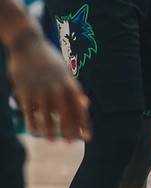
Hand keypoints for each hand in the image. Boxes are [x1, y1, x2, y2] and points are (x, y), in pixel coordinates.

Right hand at [6, 26, 90, 141]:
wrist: (28, 44)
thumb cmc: (49, 59)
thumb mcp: (65, 72)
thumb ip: (74, 90)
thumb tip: (86, 104)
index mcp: (69, 83)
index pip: (80, 108)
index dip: (84, 124)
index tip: (88, 137)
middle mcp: (56, 88)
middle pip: (65, 115)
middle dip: (70, 131)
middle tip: (72, 143)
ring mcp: (40, 91)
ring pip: (47, 118)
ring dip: (51, 131)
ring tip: (54, 140)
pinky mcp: (25, 92)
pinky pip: (30, 114)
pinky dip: (34, 124)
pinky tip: (37, 131)